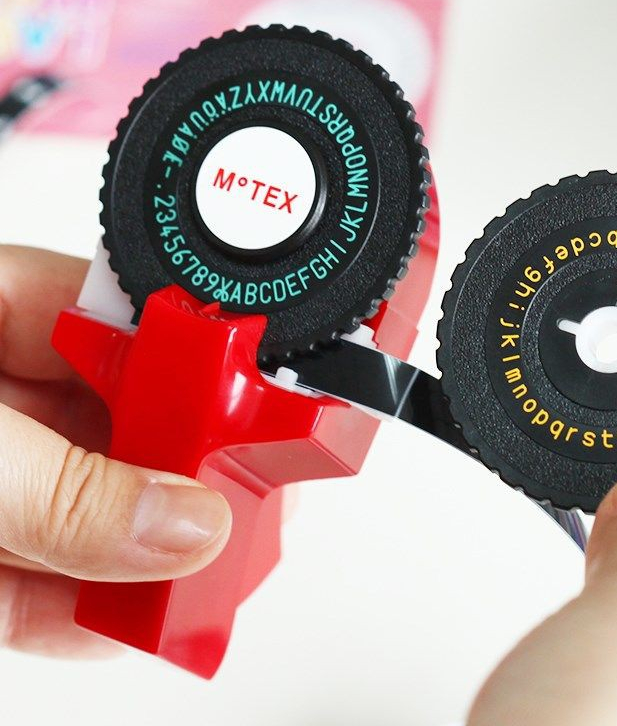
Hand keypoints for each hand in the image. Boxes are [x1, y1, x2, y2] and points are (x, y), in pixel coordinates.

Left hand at [0, 246, 231, 657]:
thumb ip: (61, 489)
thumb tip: (188, 524)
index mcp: (5, 312)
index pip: (146, 324)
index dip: (216, 370)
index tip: (268, 422)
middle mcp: (11, 387)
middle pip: (144, 422)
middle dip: (198, 474)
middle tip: (248, 514)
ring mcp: (3, 469)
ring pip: (111, 506)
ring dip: (160, 556)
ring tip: (214, 584)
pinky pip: (54, 582)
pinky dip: (94, 615)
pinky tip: (139, 627)